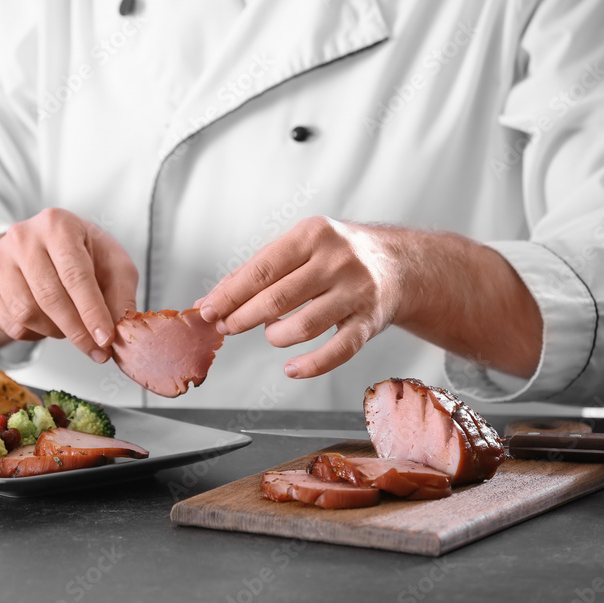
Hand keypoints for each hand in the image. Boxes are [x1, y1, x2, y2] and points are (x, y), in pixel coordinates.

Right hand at [0, 208, 137, 362]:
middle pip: (49, 297)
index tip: (105, 339)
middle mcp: (23, 237)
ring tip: (73, 329)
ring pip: (27, 313)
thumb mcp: (113, 265)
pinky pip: (11, 322)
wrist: (44, 247)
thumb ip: (120, 296)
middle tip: (97, 350)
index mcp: (58, 224)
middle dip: (77, 330)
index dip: (92, 312)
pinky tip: (50, 323)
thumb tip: (120, 332)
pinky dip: (35, 333)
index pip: (75, 276)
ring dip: (56, 331)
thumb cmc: (85, 255)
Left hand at [196, 216, 403, 377]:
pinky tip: (290, 368)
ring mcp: (356, 292)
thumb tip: (207, 301)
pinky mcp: (369, 322)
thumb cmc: (333, 256)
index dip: (230, 294)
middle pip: (279, 298)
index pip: (262, 269)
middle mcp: (337, 260)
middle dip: (243, 317)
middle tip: (227, 327)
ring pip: (305, 326)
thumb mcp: (298, 248)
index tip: (207, 310)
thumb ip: (254, 272)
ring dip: (276, 336)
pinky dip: (310, 365)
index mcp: (313, 235)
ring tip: (270, 334)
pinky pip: (338, 351)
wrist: (397, 265)